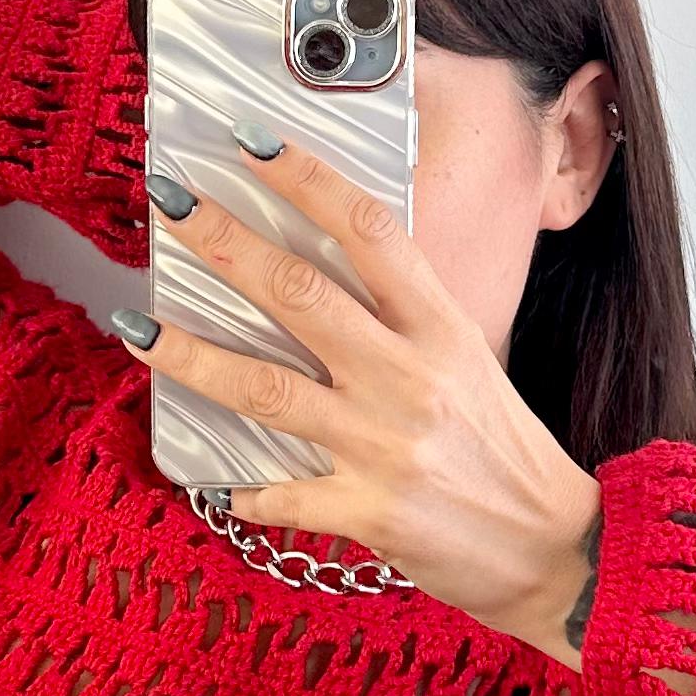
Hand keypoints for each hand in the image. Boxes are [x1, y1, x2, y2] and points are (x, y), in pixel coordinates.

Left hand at [125, 126, 604, 668]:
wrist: (562, 551)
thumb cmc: (509, 456)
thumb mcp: (470, 366)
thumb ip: (405, 325)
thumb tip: (328, 280)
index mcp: (443, 330)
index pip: (371, 232)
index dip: (309, 180)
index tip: (252, 144)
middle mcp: (410, 378)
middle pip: (301, 294)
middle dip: (225, 243)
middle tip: (168, 205)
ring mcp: (385, 446)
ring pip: (266, 388)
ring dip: (189, 355)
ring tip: (133, 328)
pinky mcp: (369, 512)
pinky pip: (282, 495)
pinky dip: (242, 491)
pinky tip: (211, 483)